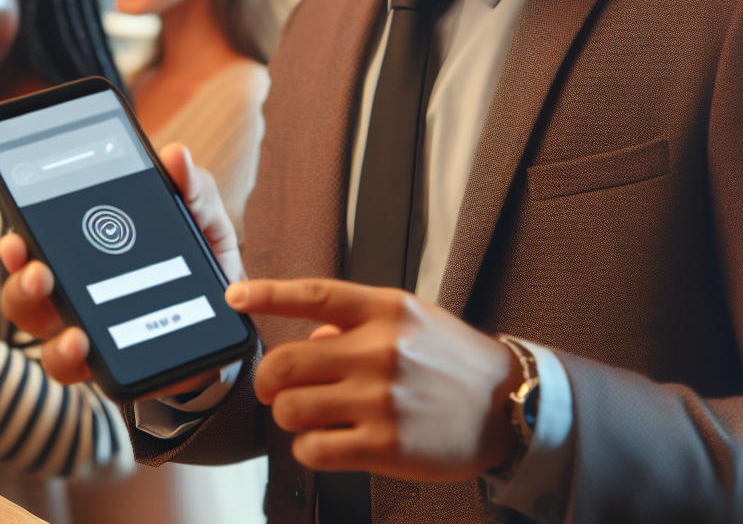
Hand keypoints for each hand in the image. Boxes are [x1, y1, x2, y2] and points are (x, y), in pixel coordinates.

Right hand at [0, 143, 240, 395]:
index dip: (16, 241)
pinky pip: (72, 369)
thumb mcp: (203, 219)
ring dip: (49, 332)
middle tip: (39, 273)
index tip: (14, 237)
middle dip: (21, 283)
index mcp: (82, 246)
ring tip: (74, 332)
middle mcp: (70, 288)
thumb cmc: (200, 259)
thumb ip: (192, 188)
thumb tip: (175, 155)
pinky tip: (90, 350)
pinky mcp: (103, 364)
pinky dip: (74, 361)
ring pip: (41, 334)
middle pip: (22, 290)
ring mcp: (82, 328)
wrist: (231, 319)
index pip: (34, 239)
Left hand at [234, 278, 519, 482]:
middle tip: (274, 388)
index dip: (265, 294)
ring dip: (287, 415)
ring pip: (290, 408)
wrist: (509, 407)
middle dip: (267, 380)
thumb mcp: (412, 320)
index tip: (234, 297)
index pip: (311, 294)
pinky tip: (325, 443)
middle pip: (284, 362)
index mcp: (385, 309)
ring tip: (307, 417)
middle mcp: (380, 349)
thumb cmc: (453, 361)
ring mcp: (381, 399)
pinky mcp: (385, 445)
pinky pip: (313, 449)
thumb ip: (357, 322)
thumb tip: (310, 336)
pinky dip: (307, 448)